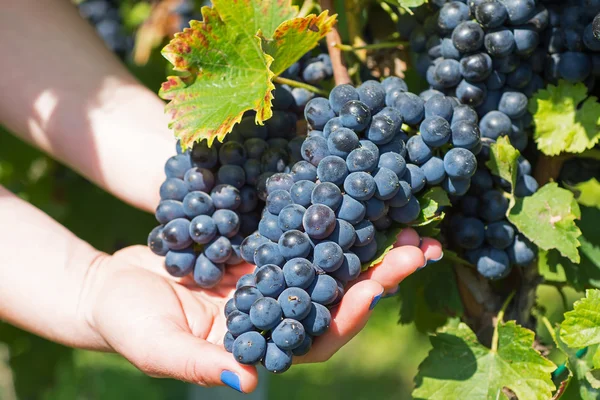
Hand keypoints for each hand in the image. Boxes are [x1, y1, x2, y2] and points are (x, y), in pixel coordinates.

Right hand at [85, 228, 441, 392]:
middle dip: (379, 274)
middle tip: (417, 248)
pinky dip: (328, 212)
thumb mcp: (157, 345)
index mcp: (263, 341)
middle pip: (337, 295)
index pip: (317, 337)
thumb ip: (198, 364)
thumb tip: (247, 383)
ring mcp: (274, 273)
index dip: (346, 318)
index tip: (373, 291)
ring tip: (403, 217)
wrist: (113, 283)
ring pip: (328, 258)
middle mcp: (278, 307)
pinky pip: (302, 227)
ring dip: (366, 240)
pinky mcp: (264, 242)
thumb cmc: (129, 322)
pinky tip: (351, 189)